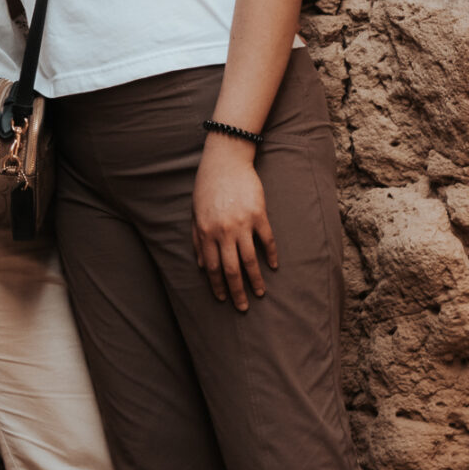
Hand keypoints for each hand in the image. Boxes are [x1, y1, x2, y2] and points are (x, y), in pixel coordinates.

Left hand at [192, 137, 276, 311]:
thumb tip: (202, 265)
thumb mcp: (196, 213)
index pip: (212, 267)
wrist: (225, 161)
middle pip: (231, 269)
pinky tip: (273, 266)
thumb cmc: (207, 187)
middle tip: (242, 307)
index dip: (217, 285)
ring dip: (255, 280)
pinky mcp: (259, 215)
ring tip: (259, 293)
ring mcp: (242, 224)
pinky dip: (271, 255)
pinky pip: (266, 240)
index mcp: (206, 233)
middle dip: (236, 291)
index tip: (223, 299)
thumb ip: (198, 240)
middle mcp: (223, 231)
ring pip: (250, 260)